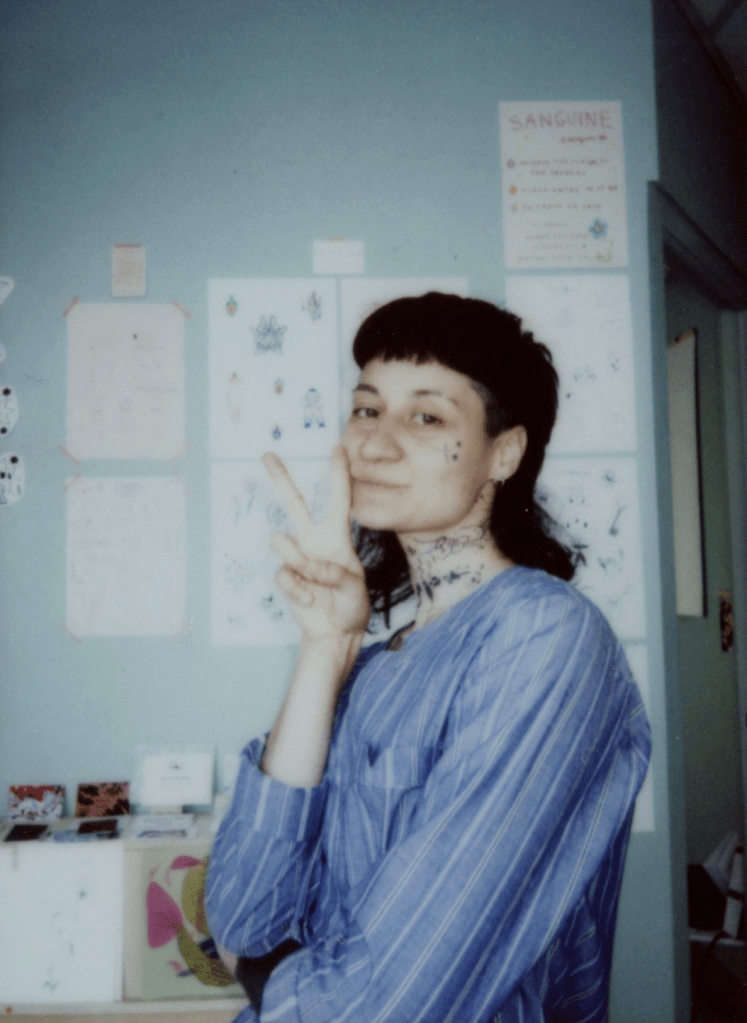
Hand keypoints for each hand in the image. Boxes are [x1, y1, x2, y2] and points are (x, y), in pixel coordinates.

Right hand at [262, 447, 369, 640]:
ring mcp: (298, 558)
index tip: (337, 449)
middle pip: (295, 504)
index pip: (339, 500)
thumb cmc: (352, 605)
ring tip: (315, 582)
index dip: (338, 475)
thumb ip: (328, 570)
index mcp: (338, 538)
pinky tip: (309, 600)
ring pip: (284, 543)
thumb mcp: (353, 586)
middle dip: (281, 479)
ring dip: (301, 563)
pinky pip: (284, 575)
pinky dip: (297, 590)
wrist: (336, 633)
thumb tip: (298, 558)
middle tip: (267, 454)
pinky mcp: (286, 577)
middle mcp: (315, 542)